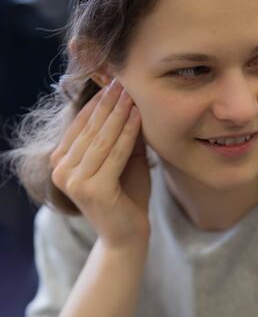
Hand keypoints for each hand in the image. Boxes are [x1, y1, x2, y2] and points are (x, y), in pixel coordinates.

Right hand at [51, 79, 150, 249]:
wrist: (127, 235)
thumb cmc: (126, 197)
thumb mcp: (122, 159)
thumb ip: (121, 135)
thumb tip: (128, 97)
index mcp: (61, 162)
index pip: (81, 124)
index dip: (99, 102)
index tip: (116, 81)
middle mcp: (60, 170)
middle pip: (91, 129)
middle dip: (109, 103)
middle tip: (125, 80)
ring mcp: (73, 180)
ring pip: (102, 139)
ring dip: (119, 113)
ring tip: (133, 93)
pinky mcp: (92, 189)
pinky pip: (115, 153)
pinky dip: (128, 133)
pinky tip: (138, 115)